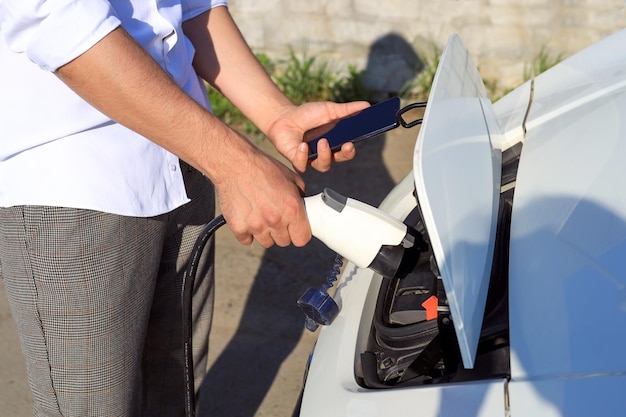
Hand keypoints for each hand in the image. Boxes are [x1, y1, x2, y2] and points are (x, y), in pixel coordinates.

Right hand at [212, 132, 310, 247]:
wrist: (235, 164)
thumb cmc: (264, 168)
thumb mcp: (292, 178)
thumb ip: (302, 197)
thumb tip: (306, 209)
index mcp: (292, 210)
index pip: (302, 239)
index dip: (299, 233)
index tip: (295, 228)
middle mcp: (275, 220)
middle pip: (284, 242)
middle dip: (282, 231)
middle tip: (275, 215)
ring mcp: (256, 226)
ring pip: (266, 242)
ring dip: (265, 232)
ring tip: (260, 213)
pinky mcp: (239, 228)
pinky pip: (247, 240)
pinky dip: (247, 231)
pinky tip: (247, 216)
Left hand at [266, 101, 369, 172]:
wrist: (284, 117)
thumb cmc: (308, 115)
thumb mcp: (329, 110)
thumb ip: (347, 110)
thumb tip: (367, 105)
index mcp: (335, 143)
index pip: (347, 151)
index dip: (351, 150)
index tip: (353, 142)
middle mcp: (325, 153)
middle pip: (338, 160)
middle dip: (344, 154)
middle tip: (346, 145)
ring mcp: (311, 159)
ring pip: (323, 165)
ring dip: (325, 154)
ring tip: (323, 141)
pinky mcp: (297, 161)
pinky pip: (302, 164)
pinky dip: (303, 155)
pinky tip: (303, 145)